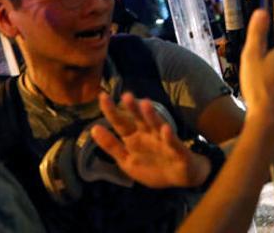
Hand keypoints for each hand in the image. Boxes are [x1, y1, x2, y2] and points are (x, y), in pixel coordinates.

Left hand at [92, 92, 210, 188]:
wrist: (180, 178)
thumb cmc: (152, 167)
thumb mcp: (127, 160)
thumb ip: (111, 146)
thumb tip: (93, 129)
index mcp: (134, 138)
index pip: (120, 123)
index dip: (111, 111)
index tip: (102, 96)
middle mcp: (148, 135)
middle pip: (138, 120)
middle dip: (133, 108)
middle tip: (125, 95)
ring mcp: (163, 142)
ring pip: (156, 126)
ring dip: (151, 116)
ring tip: (145, 103)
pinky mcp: (177, 151)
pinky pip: (173, 143)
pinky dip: (169, 137)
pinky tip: (166, 129)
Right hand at [239, 9, 273, 124]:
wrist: (268, 118)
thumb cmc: (259, 86)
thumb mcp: (252, 54)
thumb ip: (257, 32)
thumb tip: (261, 10)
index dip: (260, 38)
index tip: (251, 47)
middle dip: (263, 53)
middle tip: (251, 65)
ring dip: (265, 66)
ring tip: (254, 78)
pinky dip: (270, 77)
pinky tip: (261, 87)